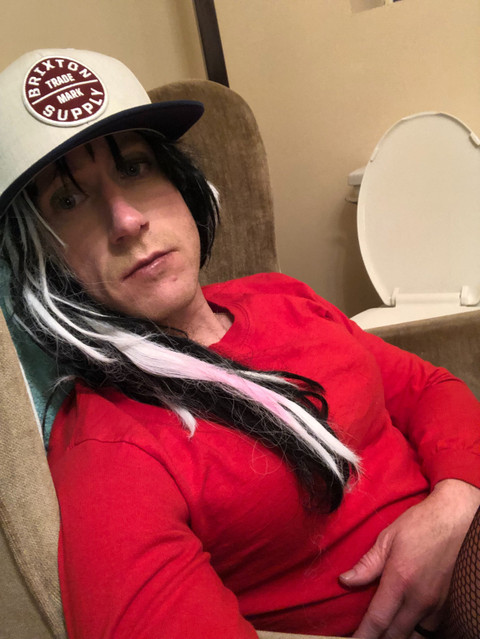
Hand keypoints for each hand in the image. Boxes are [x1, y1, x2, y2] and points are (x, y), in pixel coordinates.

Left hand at [339, 479, 479, 638]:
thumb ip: (366, 565)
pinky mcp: (449, 605)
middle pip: (396, 636)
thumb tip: (345, 581)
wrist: (456, 519)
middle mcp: (421, 598)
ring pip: (415, 636)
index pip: (378, 620)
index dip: (363, 637)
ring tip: (385, 630)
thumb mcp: (387, 539)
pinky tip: (406, 622)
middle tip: (365, 636)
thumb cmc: (420, 524)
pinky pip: (430, 628)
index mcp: (400, 580)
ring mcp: (438, 605)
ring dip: (398, 635)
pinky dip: (416, 630)